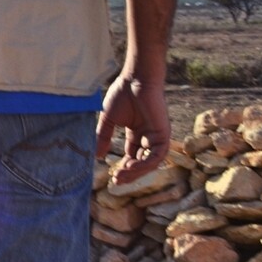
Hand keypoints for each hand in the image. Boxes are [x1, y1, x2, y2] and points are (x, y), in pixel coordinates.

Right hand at [98, 70, 169, 184]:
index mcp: (136, 133)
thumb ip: (103, 137)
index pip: (131, 156)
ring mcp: (157, 136)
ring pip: (150, 162)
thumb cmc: (123, 94)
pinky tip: (130, 166)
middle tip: (116, 182)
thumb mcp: (109, 120)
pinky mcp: (164, 135)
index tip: (113, 177)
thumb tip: (97, 156)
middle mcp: (148, 137)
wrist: (135, 80)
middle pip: (141, 162)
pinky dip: (145, 163)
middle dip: (129, 174)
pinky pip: (156, 156)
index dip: (123, 168)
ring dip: (137, 172)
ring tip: (121, 176)